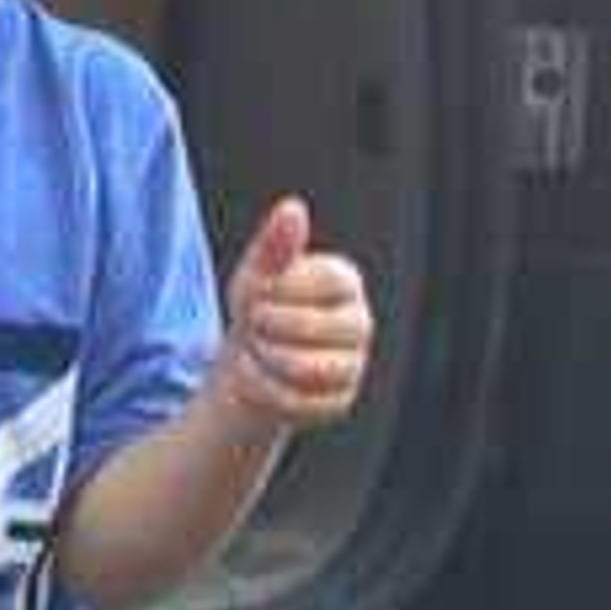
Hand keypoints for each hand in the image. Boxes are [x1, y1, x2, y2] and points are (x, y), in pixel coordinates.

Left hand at [217, 200, 374, 430]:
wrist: (251, 360)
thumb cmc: (259, 307)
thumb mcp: (257, 272)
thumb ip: (275, 243)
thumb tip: (292, 207)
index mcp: (345, 282)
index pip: (323, 281)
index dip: (278, 288)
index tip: (259, 290)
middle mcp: (359, 323)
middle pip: (315, 327)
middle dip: (267, 326)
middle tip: (255, 323)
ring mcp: (354, 364)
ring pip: (307, 369)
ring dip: (264, 359)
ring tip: (258, 349)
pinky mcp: (340, 401)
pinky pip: (299, 402)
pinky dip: (265, 391)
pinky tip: (259, 377)